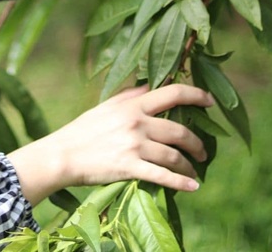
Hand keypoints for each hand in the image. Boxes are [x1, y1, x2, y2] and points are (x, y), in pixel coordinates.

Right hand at [6, 84, 213, 205]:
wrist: (62, 155)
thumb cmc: (82, 130)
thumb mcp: (106, 105)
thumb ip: (130, 95)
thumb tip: (151, 85)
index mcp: (133, 105)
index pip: (173, 93)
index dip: (196, 95)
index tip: (210, 101)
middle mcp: (137, 123)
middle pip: (179, 130)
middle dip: (197, 143)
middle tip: (203, 152)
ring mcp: (134, 146)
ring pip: (174, 156)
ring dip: (189, 166)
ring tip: (194, 172)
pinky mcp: (129, 168)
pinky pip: (162, 176)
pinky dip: (181, 183)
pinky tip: (192, 187)